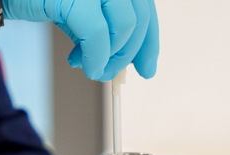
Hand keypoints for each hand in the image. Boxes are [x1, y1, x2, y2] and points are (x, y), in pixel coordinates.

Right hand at [2, 0, 158, 80]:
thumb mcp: (79, 9)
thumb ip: (105, 28)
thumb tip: (123, 59)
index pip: (145, 6)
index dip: (149, 40)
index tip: (147, 67)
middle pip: (139, 16)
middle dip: (130, 53)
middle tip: (113, 73)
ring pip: (124, 26)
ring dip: (112, 58)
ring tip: (95, 69)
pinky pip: (96, 35)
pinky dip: (94, 58)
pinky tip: (84, 66)